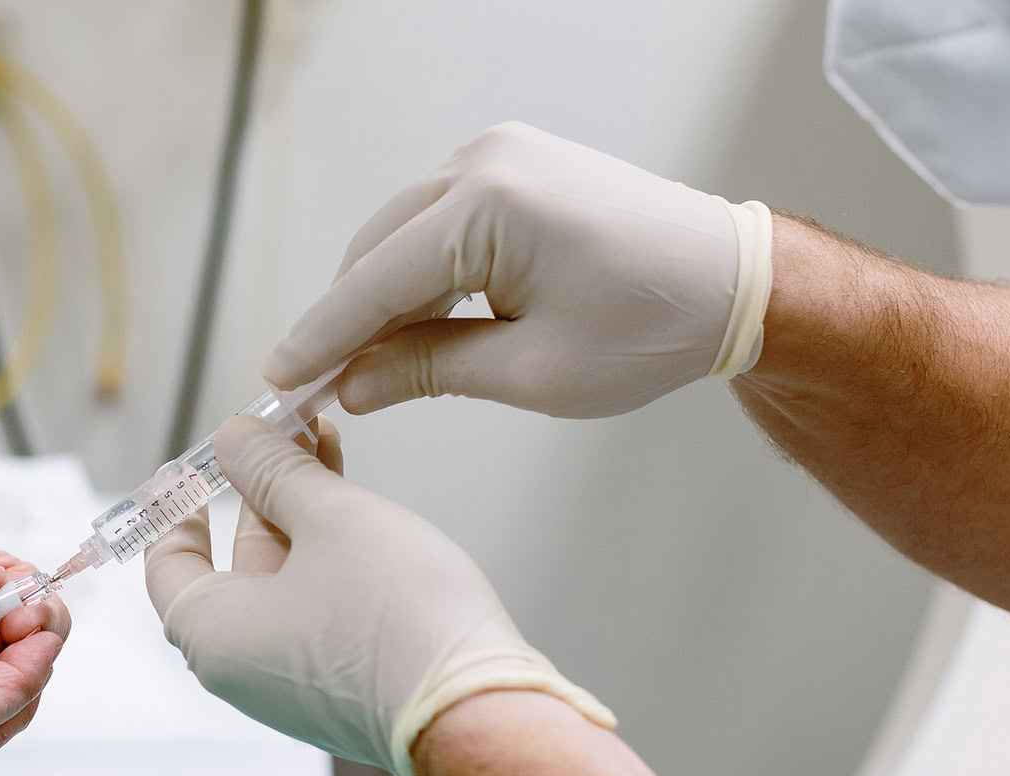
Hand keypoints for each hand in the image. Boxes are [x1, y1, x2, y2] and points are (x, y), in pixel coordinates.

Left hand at [144, 416, 611, 775]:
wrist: (478, 711)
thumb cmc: (394, 619)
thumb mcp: (328, 516)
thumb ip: (272, 469)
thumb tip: (232, 436)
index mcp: (212, 635)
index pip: (167, 560)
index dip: (180, 500)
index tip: (204, 457)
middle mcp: (242, 666)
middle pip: (233, 562)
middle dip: (259, 487)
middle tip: (285, 426)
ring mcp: (294, 679)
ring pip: (283, 577)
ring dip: (300, 509)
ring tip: (326, 441)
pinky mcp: (342, 683)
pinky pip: (317, 604)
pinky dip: (327, 550)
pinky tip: (355, 498)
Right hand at [264, 122, 772, 418]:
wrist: (732, 282)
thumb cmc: (650, 329)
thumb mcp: (530, 372)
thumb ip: (427, 371)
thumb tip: (351, 385)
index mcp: (490, 206)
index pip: (374, 280)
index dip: (320, 338)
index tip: (277, 380)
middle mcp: (485, 160)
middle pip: (376, 250)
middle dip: (347, 321)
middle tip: (320, 389)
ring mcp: (498, 152)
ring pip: (400, 233)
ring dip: (382, 297)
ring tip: (370, 368)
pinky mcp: (512, 162)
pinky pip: (435, 218)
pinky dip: (418, 270)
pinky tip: (415, 324)